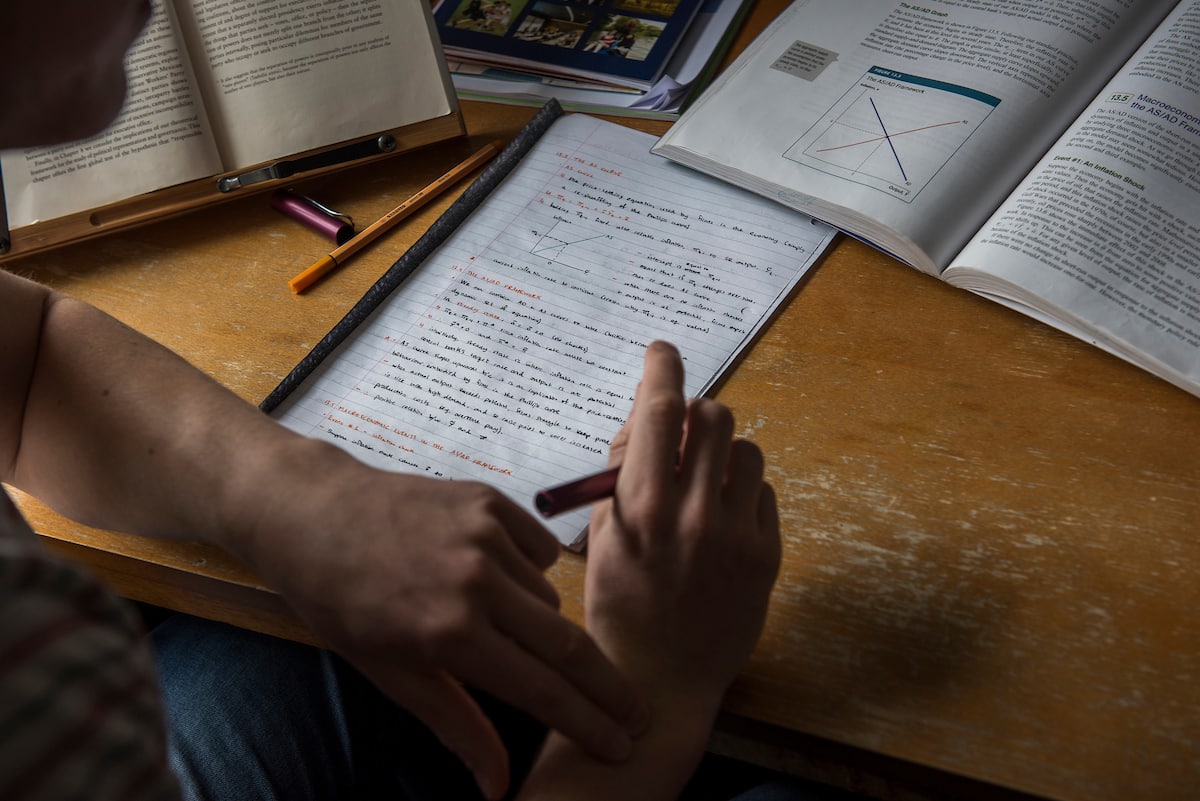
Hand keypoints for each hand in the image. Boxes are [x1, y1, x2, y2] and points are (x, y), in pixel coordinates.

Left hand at [220, 440, 644, 799]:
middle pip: (570, 644)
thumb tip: (498, 786)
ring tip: (500, 623)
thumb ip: (455, 723)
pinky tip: (496, 576)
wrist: (314, 513)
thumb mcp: (390, 672)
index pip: (542, 689)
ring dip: (544, 624)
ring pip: (550, 598)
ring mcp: (487, 534)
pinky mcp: (490, 500)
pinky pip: (539, 550)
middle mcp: (477, 581)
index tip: (622, 744)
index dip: (588, 722)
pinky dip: (529, 573)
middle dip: (609, 686)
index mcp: (449, 633)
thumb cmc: (342, 602)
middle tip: (635, 712)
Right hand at [586, 340, 780, 711]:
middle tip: (680, 433)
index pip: (659, 410)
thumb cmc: (618, 607)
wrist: (660, 681)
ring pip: (745, 449)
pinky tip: (720, 523)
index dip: (662, 368)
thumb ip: (621, 476)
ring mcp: (737, 535)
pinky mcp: (767, 556)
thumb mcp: (602, 537)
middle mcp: (694, 513)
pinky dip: (742, 494)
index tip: (663, 351)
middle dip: (695, 413)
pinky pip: (763, 494)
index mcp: (642, 505)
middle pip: (713, 416)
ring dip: (720, 453)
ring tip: (701, 486)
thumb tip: (642, 422)